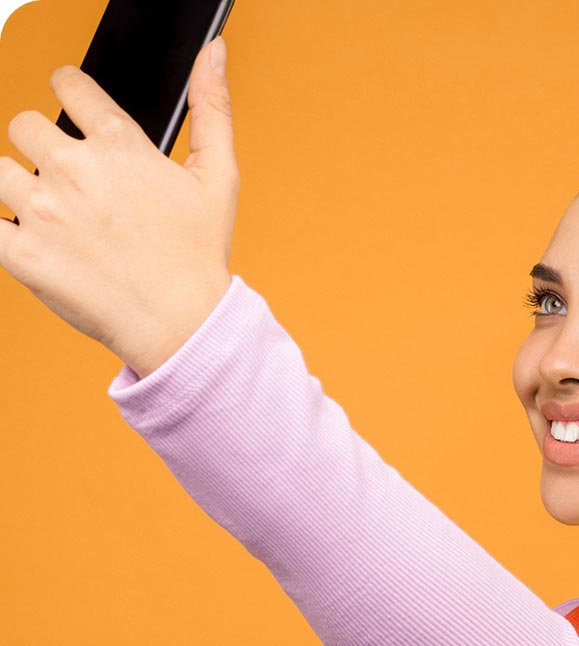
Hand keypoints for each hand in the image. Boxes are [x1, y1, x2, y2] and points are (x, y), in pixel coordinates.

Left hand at [0, 36, 238, 377]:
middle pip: (23, 124)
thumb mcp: (218, 175)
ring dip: (18, 187)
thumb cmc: (199, 253)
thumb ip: (212, 106)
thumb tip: (215, 52)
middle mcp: (75, 169)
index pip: (68, 85)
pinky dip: (3, 229)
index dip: (70, 93)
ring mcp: (41, 211)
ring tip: (53, 216)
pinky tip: (33, 240)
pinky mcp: (18, 253)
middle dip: (43, 146)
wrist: (179, 321)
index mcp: (121, 144)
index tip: (73, 110)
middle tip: (70, 180)